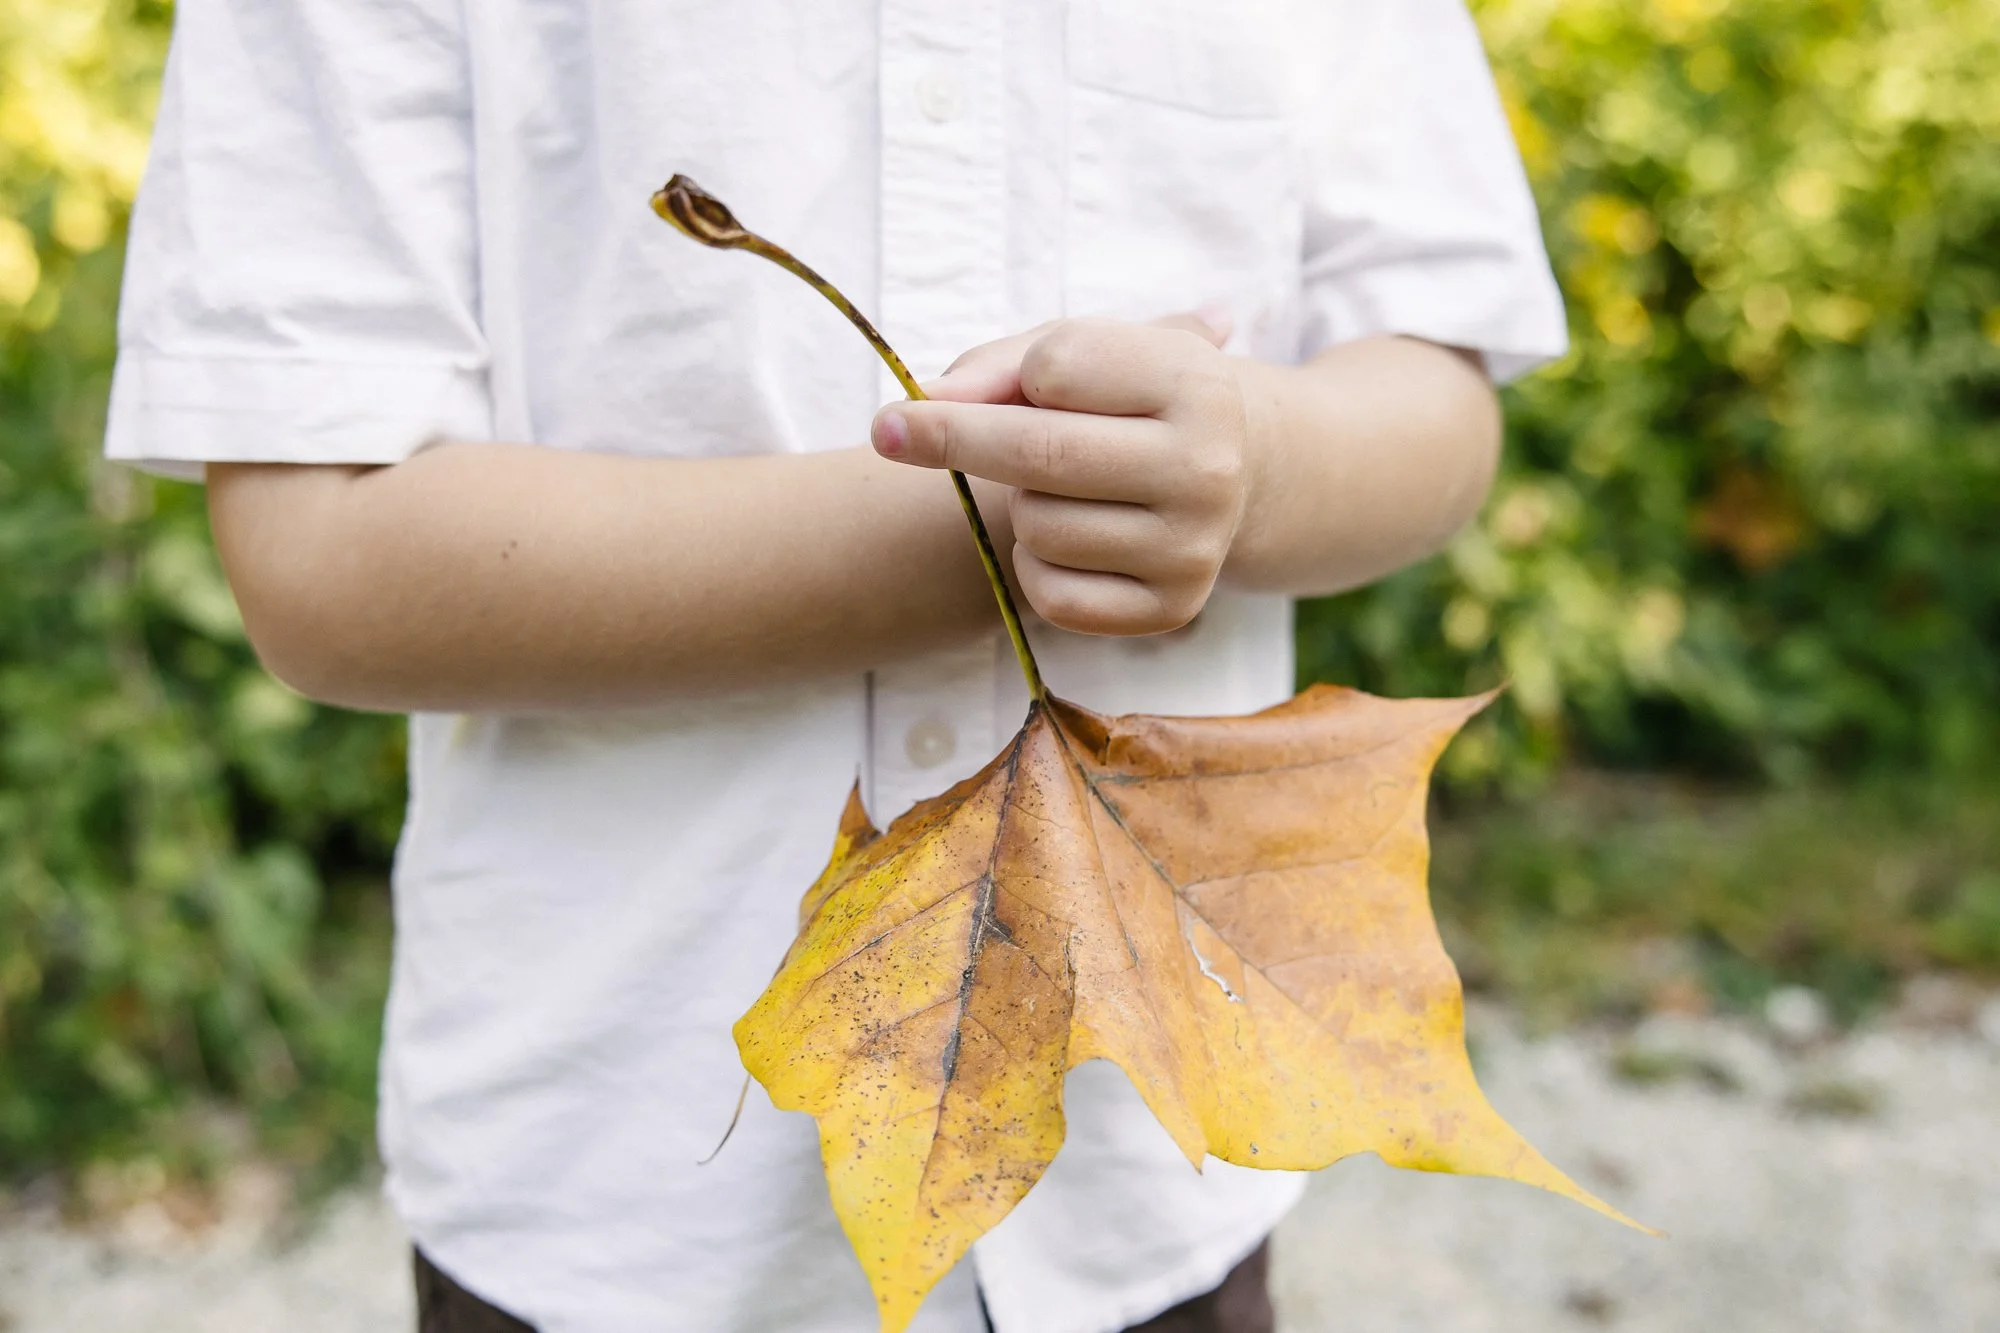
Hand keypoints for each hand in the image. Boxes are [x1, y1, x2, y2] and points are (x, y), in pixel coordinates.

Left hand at [870, 314, 1250, 636]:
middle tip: (886, 429)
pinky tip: (1068, 541)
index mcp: (1197, 384)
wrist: (1235, 478)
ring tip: (1057, 490)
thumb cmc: (1130, 401)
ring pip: (1039, 528)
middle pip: (1040, 452)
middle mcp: (1208, 469)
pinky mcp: (1171, 610)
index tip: (960, 385)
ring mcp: (1194, 548)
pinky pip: (1052, 596)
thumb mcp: (1085, 354)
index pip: (1058, 366)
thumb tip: (925, 405)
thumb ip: (1000, 366)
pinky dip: (1035, 567)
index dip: (1006, 374)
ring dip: (1020, 506)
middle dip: (951, 439)